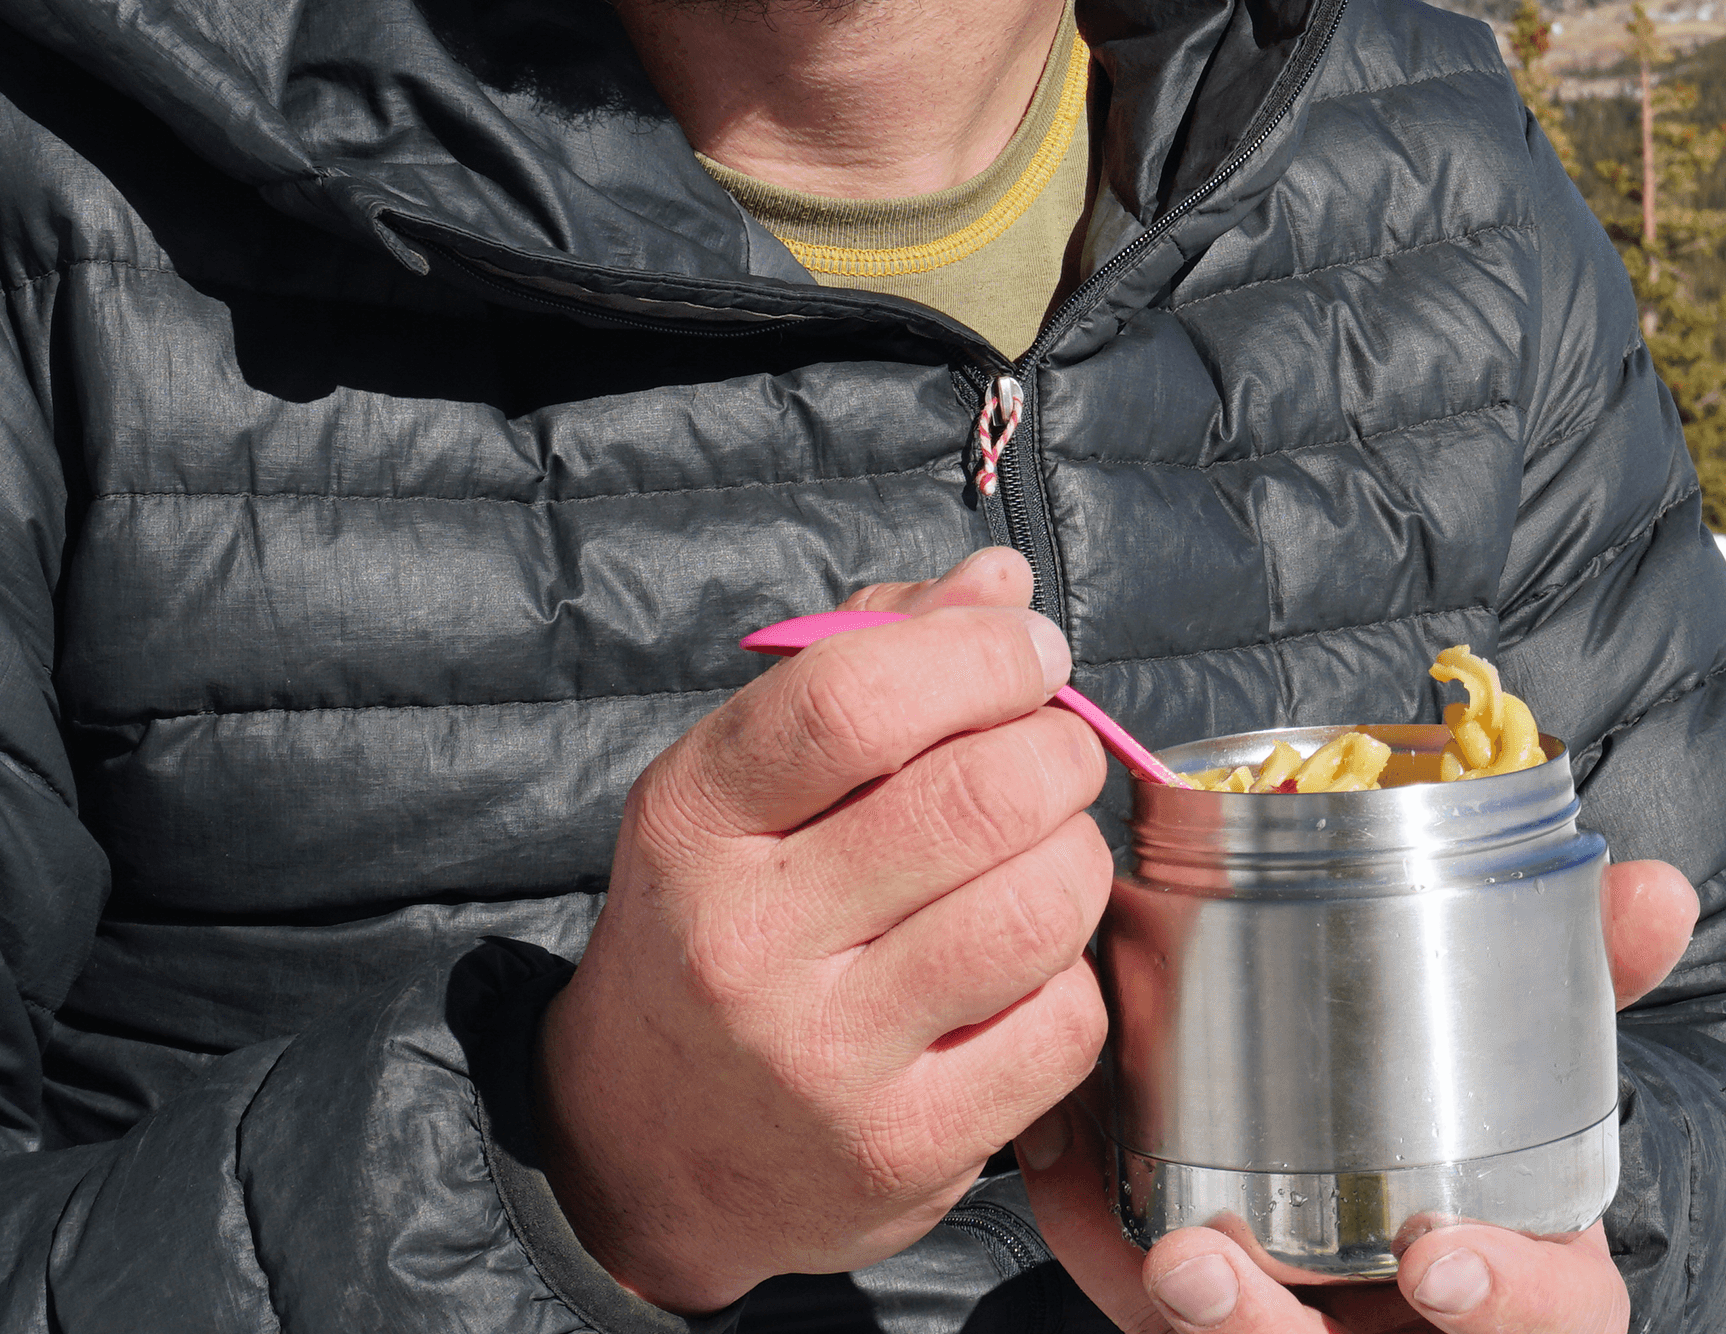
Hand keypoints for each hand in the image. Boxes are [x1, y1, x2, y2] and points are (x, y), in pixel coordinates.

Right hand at [536, 547, 1111, 1312]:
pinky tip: (1022, 969)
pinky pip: (1064, 1023)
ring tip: (1039, 854)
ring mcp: (826, 1058)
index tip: (1029, 652)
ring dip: (1076, 856)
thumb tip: (1004, 583)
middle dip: (1058, 749)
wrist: (639, 1150)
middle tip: (1051, 752)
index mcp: (697, 818)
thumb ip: (873, 654)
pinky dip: (1072, 977)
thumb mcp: (746, 774)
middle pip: (979, 798)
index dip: (979, 655)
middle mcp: (747, 942)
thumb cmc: (721, 916)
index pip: (855, 700)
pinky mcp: (904, 1152)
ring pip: (1043, 905)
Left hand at [1018, 859, 1699, 1333]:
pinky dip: (1096, 1237)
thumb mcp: (1539, 1073)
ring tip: (1143, 1247)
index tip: (1434, 1264)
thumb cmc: (1469, 1153)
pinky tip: (1061, 1160)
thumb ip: (1594, 982)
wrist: (1372, 1228)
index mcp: (1514, 1284)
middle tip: (1198, 1269)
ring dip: (1184, 1316)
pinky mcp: (1214, 1332)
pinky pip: (1142, 1306)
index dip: (1503, 1302)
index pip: (1553, 1326)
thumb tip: (1664, 888)